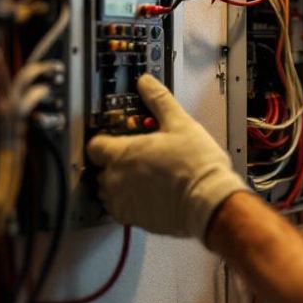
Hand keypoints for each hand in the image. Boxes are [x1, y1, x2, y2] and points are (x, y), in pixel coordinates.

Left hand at [86, 75, 248, 241]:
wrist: (209, 200)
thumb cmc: (196, 166)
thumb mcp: (179, 123)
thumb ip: (158, 100)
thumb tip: (147, 83)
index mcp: (123, 153)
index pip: (94, 145)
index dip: (104, 139)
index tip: (115, 138)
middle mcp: (116, 179)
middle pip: (100, 167)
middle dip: (114, 161)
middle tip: (137, 155)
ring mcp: (123, 201)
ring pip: (107, 190)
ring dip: (117, 182)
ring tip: (141, 175)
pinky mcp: (133, 219)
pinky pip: (118, 209)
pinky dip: (126, 201)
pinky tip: (145, 193)